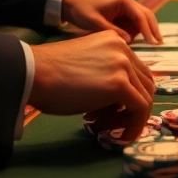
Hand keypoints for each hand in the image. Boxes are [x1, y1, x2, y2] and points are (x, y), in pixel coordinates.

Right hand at [30, 32, 154, 141]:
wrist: (32, 72)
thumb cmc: (48, 74)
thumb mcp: (85, 67)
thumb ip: (105, 74)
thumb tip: (118, 103)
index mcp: (113, 41)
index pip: (135, 71)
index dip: (128, 95)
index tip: (109, 113)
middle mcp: (123, 48)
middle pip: (144, 84)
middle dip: (131, 108)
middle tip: (110, 123)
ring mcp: (123, 65)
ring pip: (144, 97)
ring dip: (130, 118)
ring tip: (107, 129)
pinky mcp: (120, 84)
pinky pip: (140, 108)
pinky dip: (135, 125)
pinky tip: (121, 136)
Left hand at [61, 0, 159, 43]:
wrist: (72, 2)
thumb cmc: (82, 9)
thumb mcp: (95, 21)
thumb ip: (112, 30)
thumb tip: (129, 40)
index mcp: (124, 1)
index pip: (141, 16)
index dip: (148, 30)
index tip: (153, 43)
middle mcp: (129, 3)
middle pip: (147, 16)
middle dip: (154, 29)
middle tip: (159, 44)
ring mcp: (127, 9)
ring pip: (143, 20)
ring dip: (148, 30)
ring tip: (153, 45)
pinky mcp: (123, 15)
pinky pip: (135, 24)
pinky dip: (140, 32)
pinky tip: (142, 42)